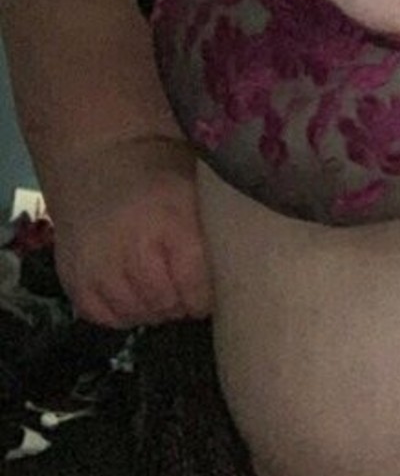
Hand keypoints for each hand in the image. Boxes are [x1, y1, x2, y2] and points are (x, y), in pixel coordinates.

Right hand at [50, 136, 211, 326]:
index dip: (207, 295)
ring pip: (137, 314)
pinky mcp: (74, 278)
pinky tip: (134, 291)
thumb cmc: (161, 174)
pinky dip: (124, 312)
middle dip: (182, 303)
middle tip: (187, 289)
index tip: (213, 288)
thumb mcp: (198, 189)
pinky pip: (105, 317)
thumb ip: (219, 229)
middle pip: (167, 305)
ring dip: (155, 308)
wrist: (99, 159)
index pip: (196, 288)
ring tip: (163, 288)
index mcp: (170, 223)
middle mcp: (131, 248)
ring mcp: (97, 267)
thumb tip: (249, 270)